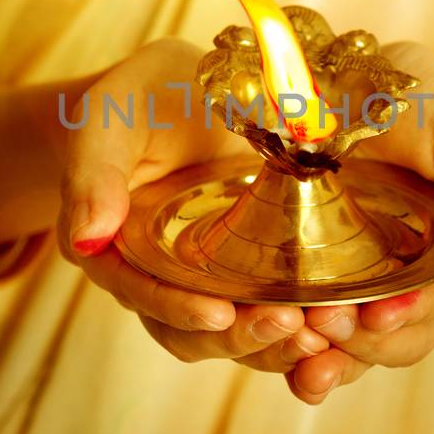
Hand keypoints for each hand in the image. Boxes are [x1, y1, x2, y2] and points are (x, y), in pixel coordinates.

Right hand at [56, 38, 331, 368]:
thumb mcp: (113, 117)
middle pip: (194, 332)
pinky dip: (307, 329)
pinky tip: (347, 323)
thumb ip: (94, 171)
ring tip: (327, 335)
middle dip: (243, 338)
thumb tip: (86, 239)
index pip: (143, 293)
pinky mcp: (253, 277)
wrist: (189, 89)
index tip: (221, 313)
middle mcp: (160, 278)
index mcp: (116, 249)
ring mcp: (209, 282)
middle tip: (294, 328)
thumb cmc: (142, 98)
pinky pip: (277, 316)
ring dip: (279, 345)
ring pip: (238, 336)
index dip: (178, 308)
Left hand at [283, 41, 433, 403]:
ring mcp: (360, 286)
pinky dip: (283, 343)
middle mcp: (410, 284)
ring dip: (325, 361)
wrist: (381, 85)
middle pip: (393, 339)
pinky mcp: (312, 278)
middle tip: (325, 326)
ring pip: (349, 347)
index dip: (413, 312)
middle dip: (361, 345)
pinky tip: (257, 337)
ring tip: (299, 359)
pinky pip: (301, 324)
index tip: (380, 315)